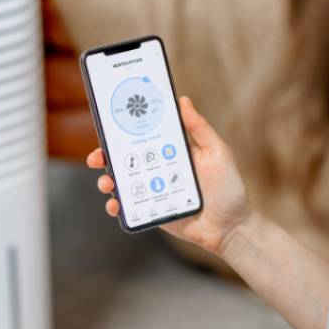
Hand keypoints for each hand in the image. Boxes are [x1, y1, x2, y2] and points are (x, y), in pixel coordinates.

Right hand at [86, 96, 252, 255]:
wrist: (231, 227)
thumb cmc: (228, 188)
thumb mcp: (217, 152)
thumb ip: (199, 128)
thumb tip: (182, 100)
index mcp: (170, 151)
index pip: (142, 137)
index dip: (123, 131)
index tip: (109, 125)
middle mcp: (158, 169)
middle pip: (124, 159)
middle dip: (105, 156)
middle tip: (97, 157)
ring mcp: (152, 190)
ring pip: (122, 182)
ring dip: (108, 181)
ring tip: (107, 183)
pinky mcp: (151, 210)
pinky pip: (129, 207)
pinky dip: (117, 206)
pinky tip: (115, 205)